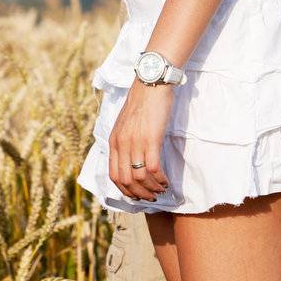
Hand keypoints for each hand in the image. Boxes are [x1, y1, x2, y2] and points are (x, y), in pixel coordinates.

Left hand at [108, 81, 173, 201]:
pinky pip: (153, 168)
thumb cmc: (141, 103)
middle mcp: (122, 144)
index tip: (136, 194)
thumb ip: (124, 141)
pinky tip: (166, 180)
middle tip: (151, 197)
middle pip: (126, 181)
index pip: (114, 175)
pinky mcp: (151, 139)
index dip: (125, 190)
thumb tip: (130, 159)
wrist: (150, 84)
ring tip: (161, 189)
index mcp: (114, 141)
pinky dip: (160, 179)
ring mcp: (136, 142)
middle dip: (139, 194)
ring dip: (151, 188)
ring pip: (139, 177)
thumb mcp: (125, 124)